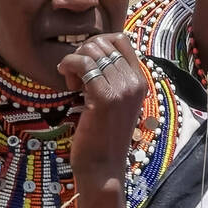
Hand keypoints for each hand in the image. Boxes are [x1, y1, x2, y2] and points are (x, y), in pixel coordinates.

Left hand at [57, 33, 146, 199]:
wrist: (102, 168)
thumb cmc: (103, 137)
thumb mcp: (114, 102)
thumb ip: (111, 78)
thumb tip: (91, 51)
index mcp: (140, 81)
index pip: (121, 40)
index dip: (98, 43)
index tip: (87, 63)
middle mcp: (136, 82)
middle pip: (104, 43)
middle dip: (83, 53)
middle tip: (76, 76)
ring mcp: (123, 89)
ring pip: (92, 51)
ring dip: (75, 61)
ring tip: (72, 83)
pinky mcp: (105, 97)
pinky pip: (83, 64)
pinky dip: (69, 66)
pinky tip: (67, 82)